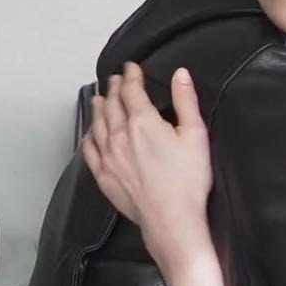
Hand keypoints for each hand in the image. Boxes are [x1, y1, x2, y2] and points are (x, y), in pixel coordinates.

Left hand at [83, 62, 212, 264]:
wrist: (171, 218)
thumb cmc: (188, 179)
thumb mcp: (195, 135)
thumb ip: (186, 101)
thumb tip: (180, 74)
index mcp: (143, 122)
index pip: (132, 91)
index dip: (131, 76)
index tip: (131, 67)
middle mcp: (119, 136)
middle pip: (112, 105)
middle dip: (114, 89)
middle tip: (115, 79)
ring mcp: (108, 157)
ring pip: (97, 125)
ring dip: (99, 108)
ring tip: (100, 98)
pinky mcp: (104, 176)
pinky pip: (90, 150)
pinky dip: (89, 136)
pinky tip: (90, 133)